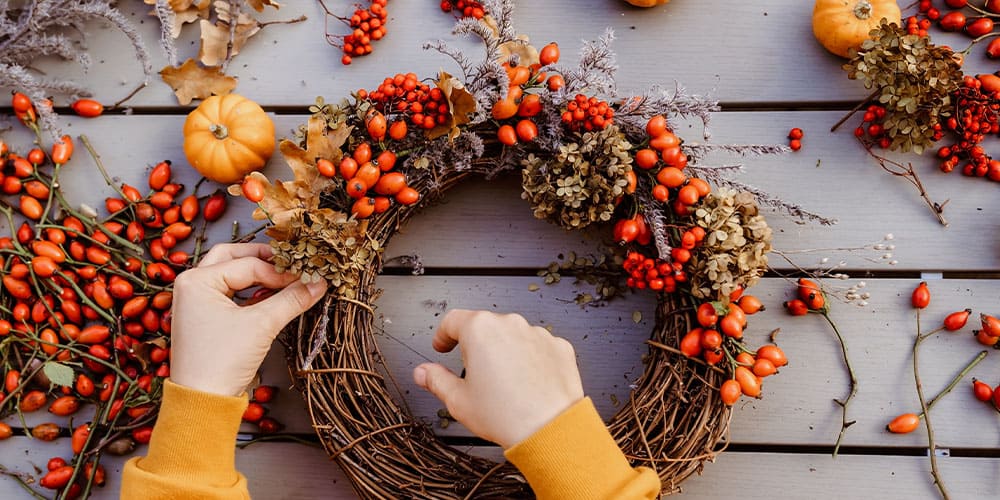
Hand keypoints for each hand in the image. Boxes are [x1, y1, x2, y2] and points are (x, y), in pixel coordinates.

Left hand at [169, 243, 326, 395]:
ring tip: (284, 279)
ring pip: (231, 274)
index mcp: (197, 280)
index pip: (248, 265)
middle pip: (232, 257)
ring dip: (257, 274)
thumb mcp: (262, 325)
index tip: (306, 277)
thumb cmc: (222, 360)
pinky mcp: (205, 317)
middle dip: (263, 259)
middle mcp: (192, 285)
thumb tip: (319, 282)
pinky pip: (230, 293)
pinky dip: (251, 292)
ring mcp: (196, 301)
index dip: (280, 271)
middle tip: (290, 263)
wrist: (202, 401)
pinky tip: (272, 297)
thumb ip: (292, 299)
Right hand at [412, 309, 583, 448]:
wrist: (550, 429)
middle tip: (473, 373)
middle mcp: (510, 324)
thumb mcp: (458, 400)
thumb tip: (423, 373)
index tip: (442, 346)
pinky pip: (537, 347)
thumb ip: (436, 380)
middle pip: (484, 327)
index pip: (453, 321)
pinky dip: (529, 359)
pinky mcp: (559, 347)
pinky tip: (525, 383)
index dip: (443, 335)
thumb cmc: (506, 415)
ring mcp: (537, 334)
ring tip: (503, 383)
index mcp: (480, 330)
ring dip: (504, 351)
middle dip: (476, 345)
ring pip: (512, 336)